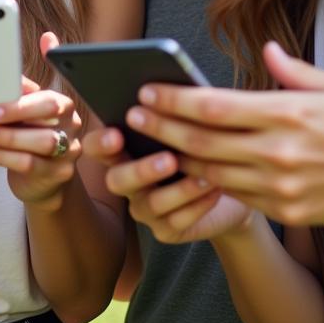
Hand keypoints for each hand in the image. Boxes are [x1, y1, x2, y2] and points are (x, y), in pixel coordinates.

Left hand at [0, 33, 81, 210]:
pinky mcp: (59, 174)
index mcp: (65, 104)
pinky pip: (31, 165)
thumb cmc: (30, 133)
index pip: (47, 99)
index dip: (19, 103)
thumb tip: (47, 39)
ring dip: (7, 138)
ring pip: (41, 143)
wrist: (42, 177)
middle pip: (48, 118)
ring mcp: (69, 152)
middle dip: (13, 117)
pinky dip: (4, 157)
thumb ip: (30, 80)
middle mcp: (73, 126)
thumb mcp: (29, 106)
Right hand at [85, 127, 251, 242]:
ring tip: (205, 177)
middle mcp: (126, 180)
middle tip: (169, 159)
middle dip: (141, 170)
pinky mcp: (165, 230)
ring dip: (180, 190)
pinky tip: (214, 190)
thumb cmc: (199, 146)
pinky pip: (175, 222)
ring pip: (150, 204)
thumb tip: (168, 91)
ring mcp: (143, 208)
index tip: (117, 134)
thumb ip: (168, 114)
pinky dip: (197, 205)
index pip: (94, 147)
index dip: (100, 143)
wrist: (229, 188)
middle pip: (116, 180)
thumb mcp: (184, 126)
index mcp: (122, 149)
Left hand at [130, 41, 323, 224]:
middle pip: (204, 140)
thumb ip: (292, 70)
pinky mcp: (288, 211)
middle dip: (161, 128)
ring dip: (177, 157)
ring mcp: (283, 186)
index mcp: (287, 112)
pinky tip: (188, 167)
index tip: (146, 91)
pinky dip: (208, 182)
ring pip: (213, 172)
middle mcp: (280, 151)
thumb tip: (266, 49)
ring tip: (149, 142)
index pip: (214, 106)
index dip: (174, 100)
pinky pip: (237, 195)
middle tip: (130, 116)